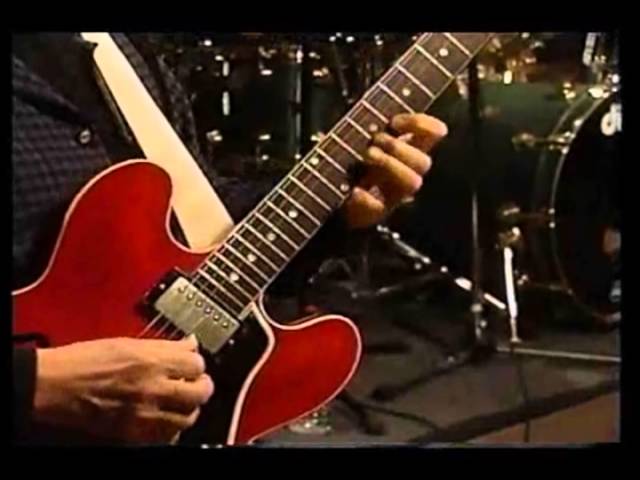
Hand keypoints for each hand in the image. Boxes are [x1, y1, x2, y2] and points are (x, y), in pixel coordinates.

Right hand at [33, 335, 213, 443]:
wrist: (54, 386)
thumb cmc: (82, 362)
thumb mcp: (126, 342)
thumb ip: (163, 346)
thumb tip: (188, 344)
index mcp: (151, 360)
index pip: (197, 363)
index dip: (198, 362)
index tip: (193, 362)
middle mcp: (152, 387)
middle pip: (200, 391)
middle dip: (202, 386)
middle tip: (197, 383)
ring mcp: (144, 413)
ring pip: (188, 416)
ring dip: (189, 408)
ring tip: (182, 402)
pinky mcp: (133, 434)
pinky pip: (167, 436)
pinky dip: (171, 428)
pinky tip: (166, 419)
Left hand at [343, 113, 447, 228]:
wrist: (332, 197)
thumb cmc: (351, 160)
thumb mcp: (362, 135)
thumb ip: (374, 120)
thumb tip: (386, 115)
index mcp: (406, 151)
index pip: (432, 134)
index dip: (422, 124)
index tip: (395, 121)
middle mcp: (406, 172)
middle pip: (424, 162)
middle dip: (399, 147)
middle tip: (374, 141)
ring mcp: (393, 194)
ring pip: (413, 182)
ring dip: (391, 165)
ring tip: (367, 155)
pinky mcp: (375, 212)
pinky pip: (378, 208)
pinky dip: (366, 199)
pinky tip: (355, 191)